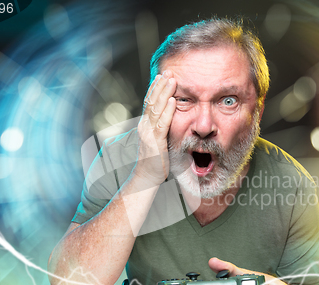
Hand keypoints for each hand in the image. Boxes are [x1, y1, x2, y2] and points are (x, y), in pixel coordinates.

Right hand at [136, 71, 176, 185]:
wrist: (146, 178)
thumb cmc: (154, 161)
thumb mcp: (157, 141)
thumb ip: (160, 129)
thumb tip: (168, 118)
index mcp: (145, 125)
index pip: (149, 102)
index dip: (155, 88)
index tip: (163, 76)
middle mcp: (144, 126)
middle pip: (151, 101)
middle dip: (160, 85)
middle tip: (169, 71)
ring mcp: (148, 133)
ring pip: (156, 108)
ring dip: (164, 93)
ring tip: (171, 79)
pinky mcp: (155, 142)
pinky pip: (162, 123)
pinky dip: (168, 111)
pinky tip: (173, 101)